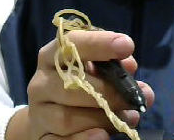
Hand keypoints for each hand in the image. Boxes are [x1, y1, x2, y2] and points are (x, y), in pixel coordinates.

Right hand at [5, 30, 153, 139]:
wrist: (49, 116)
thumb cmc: (78, 84)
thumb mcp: (93, 69)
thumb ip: (112, 64)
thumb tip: (129, 66)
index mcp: (52, 56)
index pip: (71, 44)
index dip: (99, 43)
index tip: (126, 45)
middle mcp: (41, 82)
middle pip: (72, 85)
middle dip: (108, 91)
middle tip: (134, 96)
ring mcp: (39, 112)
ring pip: (67, 118)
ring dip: (103, 119)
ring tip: (129, 118)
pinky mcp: (42, 138)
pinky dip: (84, 139)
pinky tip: (103, 136)